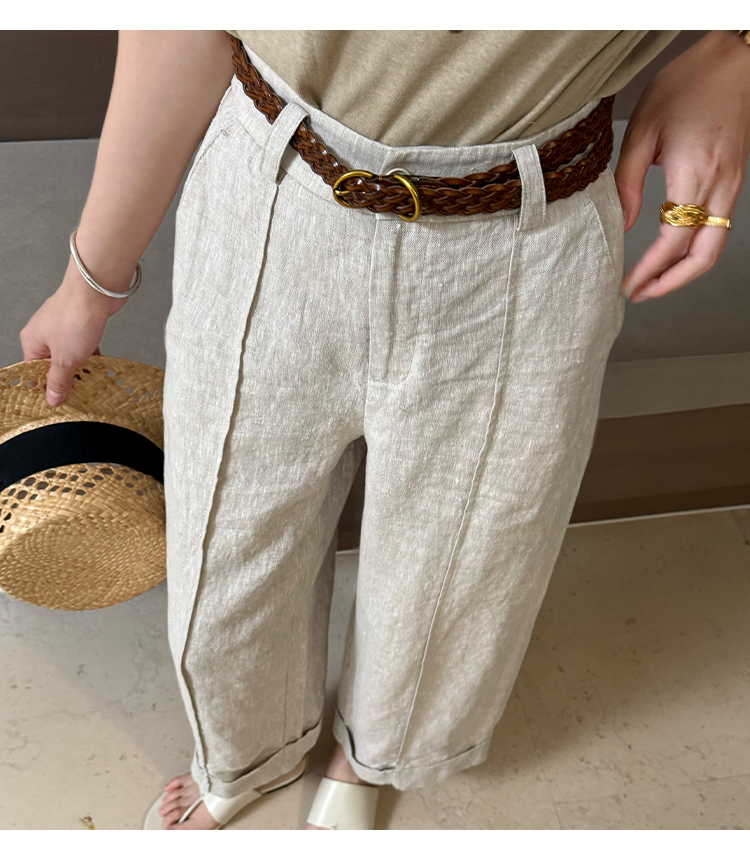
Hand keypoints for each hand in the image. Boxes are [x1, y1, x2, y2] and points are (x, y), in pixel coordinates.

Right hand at [20, 265, 127, 406]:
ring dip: (82, 368)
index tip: (58, 404)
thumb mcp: (65, 358)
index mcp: (32, 341)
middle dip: (66, 379)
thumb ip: (59, 380)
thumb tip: (52, 398)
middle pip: (53, 364)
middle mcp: (45, 333)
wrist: (97, 289)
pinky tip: (101, 368)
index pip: (34, 372)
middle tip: (78, 397)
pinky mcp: (82, 324)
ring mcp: (64, 327)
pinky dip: (92, 356)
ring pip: (71, 355)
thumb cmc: (74, 317)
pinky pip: (85, 346)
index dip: (46, 388)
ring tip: (92, 385)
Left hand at [615, 30, 749, 301]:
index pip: (673, 243)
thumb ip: (627, 182)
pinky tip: (671, 254)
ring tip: (651, 282)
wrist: (734, 59)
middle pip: (702, 258)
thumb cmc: (687, 85)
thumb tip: (620, 225)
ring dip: (683, 272)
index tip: (626, 286)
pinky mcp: (734, 181)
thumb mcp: (642, 130)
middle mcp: (720, 187)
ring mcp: (731, 186)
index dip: (649, 271)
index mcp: (695, 176)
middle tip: (639, 294)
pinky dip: (695, 251)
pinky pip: (718, 229)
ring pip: (714, 247)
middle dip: (670, 284)